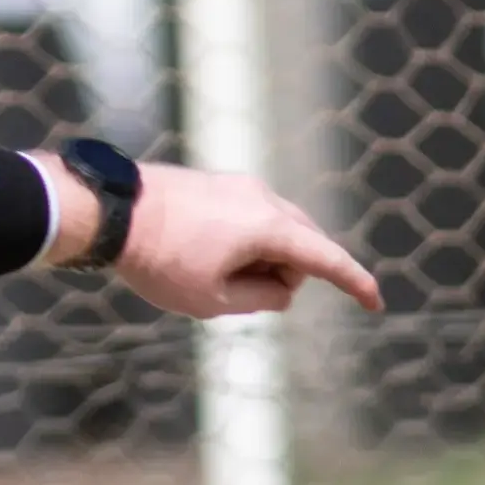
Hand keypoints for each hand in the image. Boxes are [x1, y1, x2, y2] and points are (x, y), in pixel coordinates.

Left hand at [116, 163, 384, 317]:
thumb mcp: (211, 300)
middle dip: (283, 276)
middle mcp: (264, 198)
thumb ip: (259, 299)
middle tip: (234, 293)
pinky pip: (247, 219)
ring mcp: (240, 185)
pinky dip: (239, 243)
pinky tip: (196, 254)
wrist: (109, 212)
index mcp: (270, 227)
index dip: (353, 283)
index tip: (375, 302)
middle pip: (300, 245)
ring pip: (273, 231)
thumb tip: (283, 289)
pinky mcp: (217, 183)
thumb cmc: (158, 261)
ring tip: (205, 272)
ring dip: (258, 260)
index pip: (326, 259)